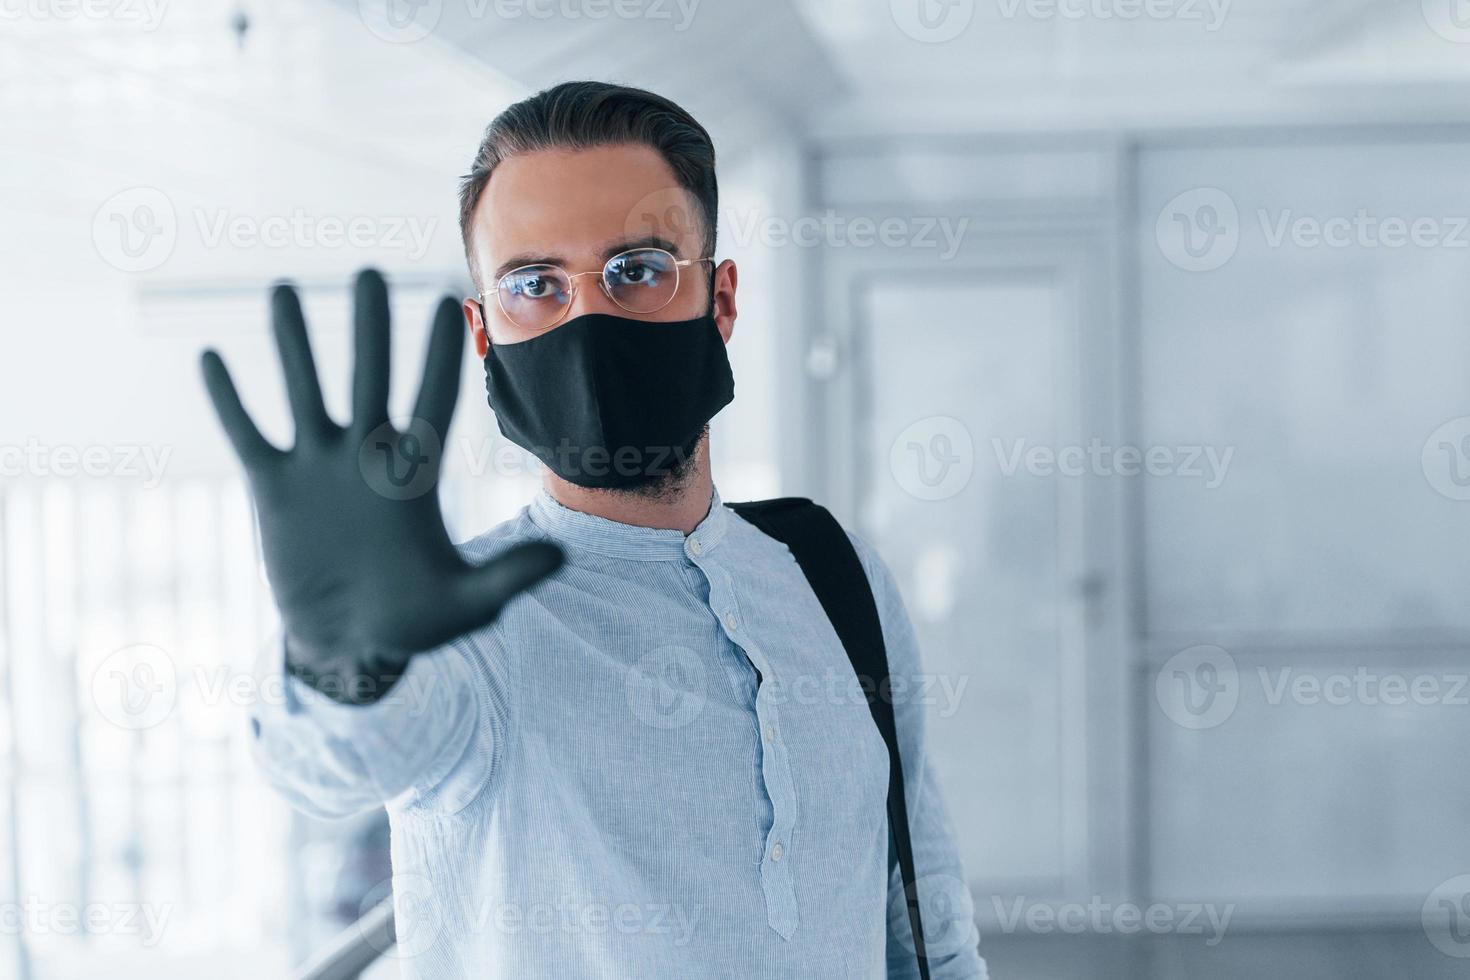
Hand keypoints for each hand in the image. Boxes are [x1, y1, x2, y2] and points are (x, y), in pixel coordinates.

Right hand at [200, 269, 561, 701]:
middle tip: (368, 270)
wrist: (350, 644)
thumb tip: (561, 559)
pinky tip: (212, 355)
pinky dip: (230, 400)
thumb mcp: (465, 603)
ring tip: (283, 289)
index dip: (438, 353)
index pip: (433, 399)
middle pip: (369, 376)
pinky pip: (249, 434)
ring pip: (304, 390)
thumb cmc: (414, 621)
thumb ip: (507, 577)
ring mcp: (319, 467)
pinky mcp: (275, 489)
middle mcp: (367, 456)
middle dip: (369, 326)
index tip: (447, 299)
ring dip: (294, 343)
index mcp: (416, 474)